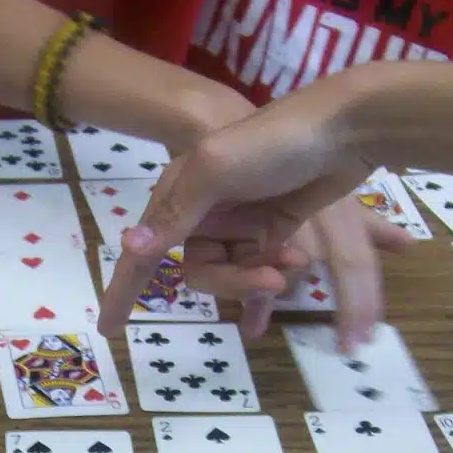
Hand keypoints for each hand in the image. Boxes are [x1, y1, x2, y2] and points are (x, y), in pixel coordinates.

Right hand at [99, 81, 410, 350]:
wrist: (344, 124)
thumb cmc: (272, 139)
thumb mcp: (217, 169)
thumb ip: (177, 211)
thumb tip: (130, 248)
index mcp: (182, 193)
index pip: (144, 251)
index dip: (124, 290)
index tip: (108, 328)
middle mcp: (207, 212)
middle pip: (202, 272)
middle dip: (235, 280)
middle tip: (274, 275)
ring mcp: (243, 222)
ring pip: (235, 274)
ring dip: (262, 278)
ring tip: (297, 259)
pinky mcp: (276, 228)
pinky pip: (262, 269)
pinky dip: (272, 282)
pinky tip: (278, 301)